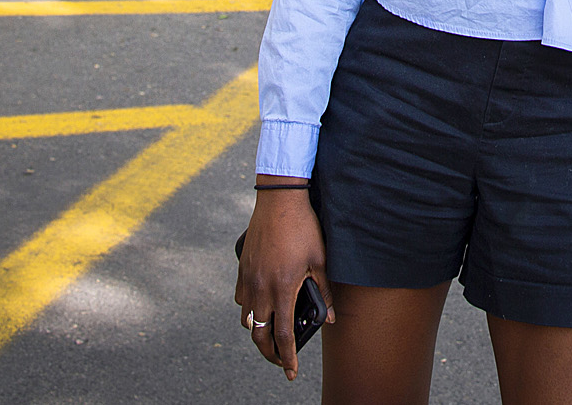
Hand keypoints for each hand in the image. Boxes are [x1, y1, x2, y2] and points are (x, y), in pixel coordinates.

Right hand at [234, 186, 331, 379]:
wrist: (279, 200)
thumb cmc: (303, 228)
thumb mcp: (320, 260)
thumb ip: (324, 291)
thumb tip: (330, 317)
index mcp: (282, 289)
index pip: (282, 335)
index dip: (287, 357)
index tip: (290, 371)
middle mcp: (261, 288)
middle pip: (259, 334)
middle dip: (269, 353)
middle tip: (281, 360)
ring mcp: (248, 279)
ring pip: (247, 318)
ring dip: (258, 331)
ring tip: (271, 334)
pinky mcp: (242, 268)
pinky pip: (240, 298)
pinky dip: (248, 309)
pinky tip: (259, 307)